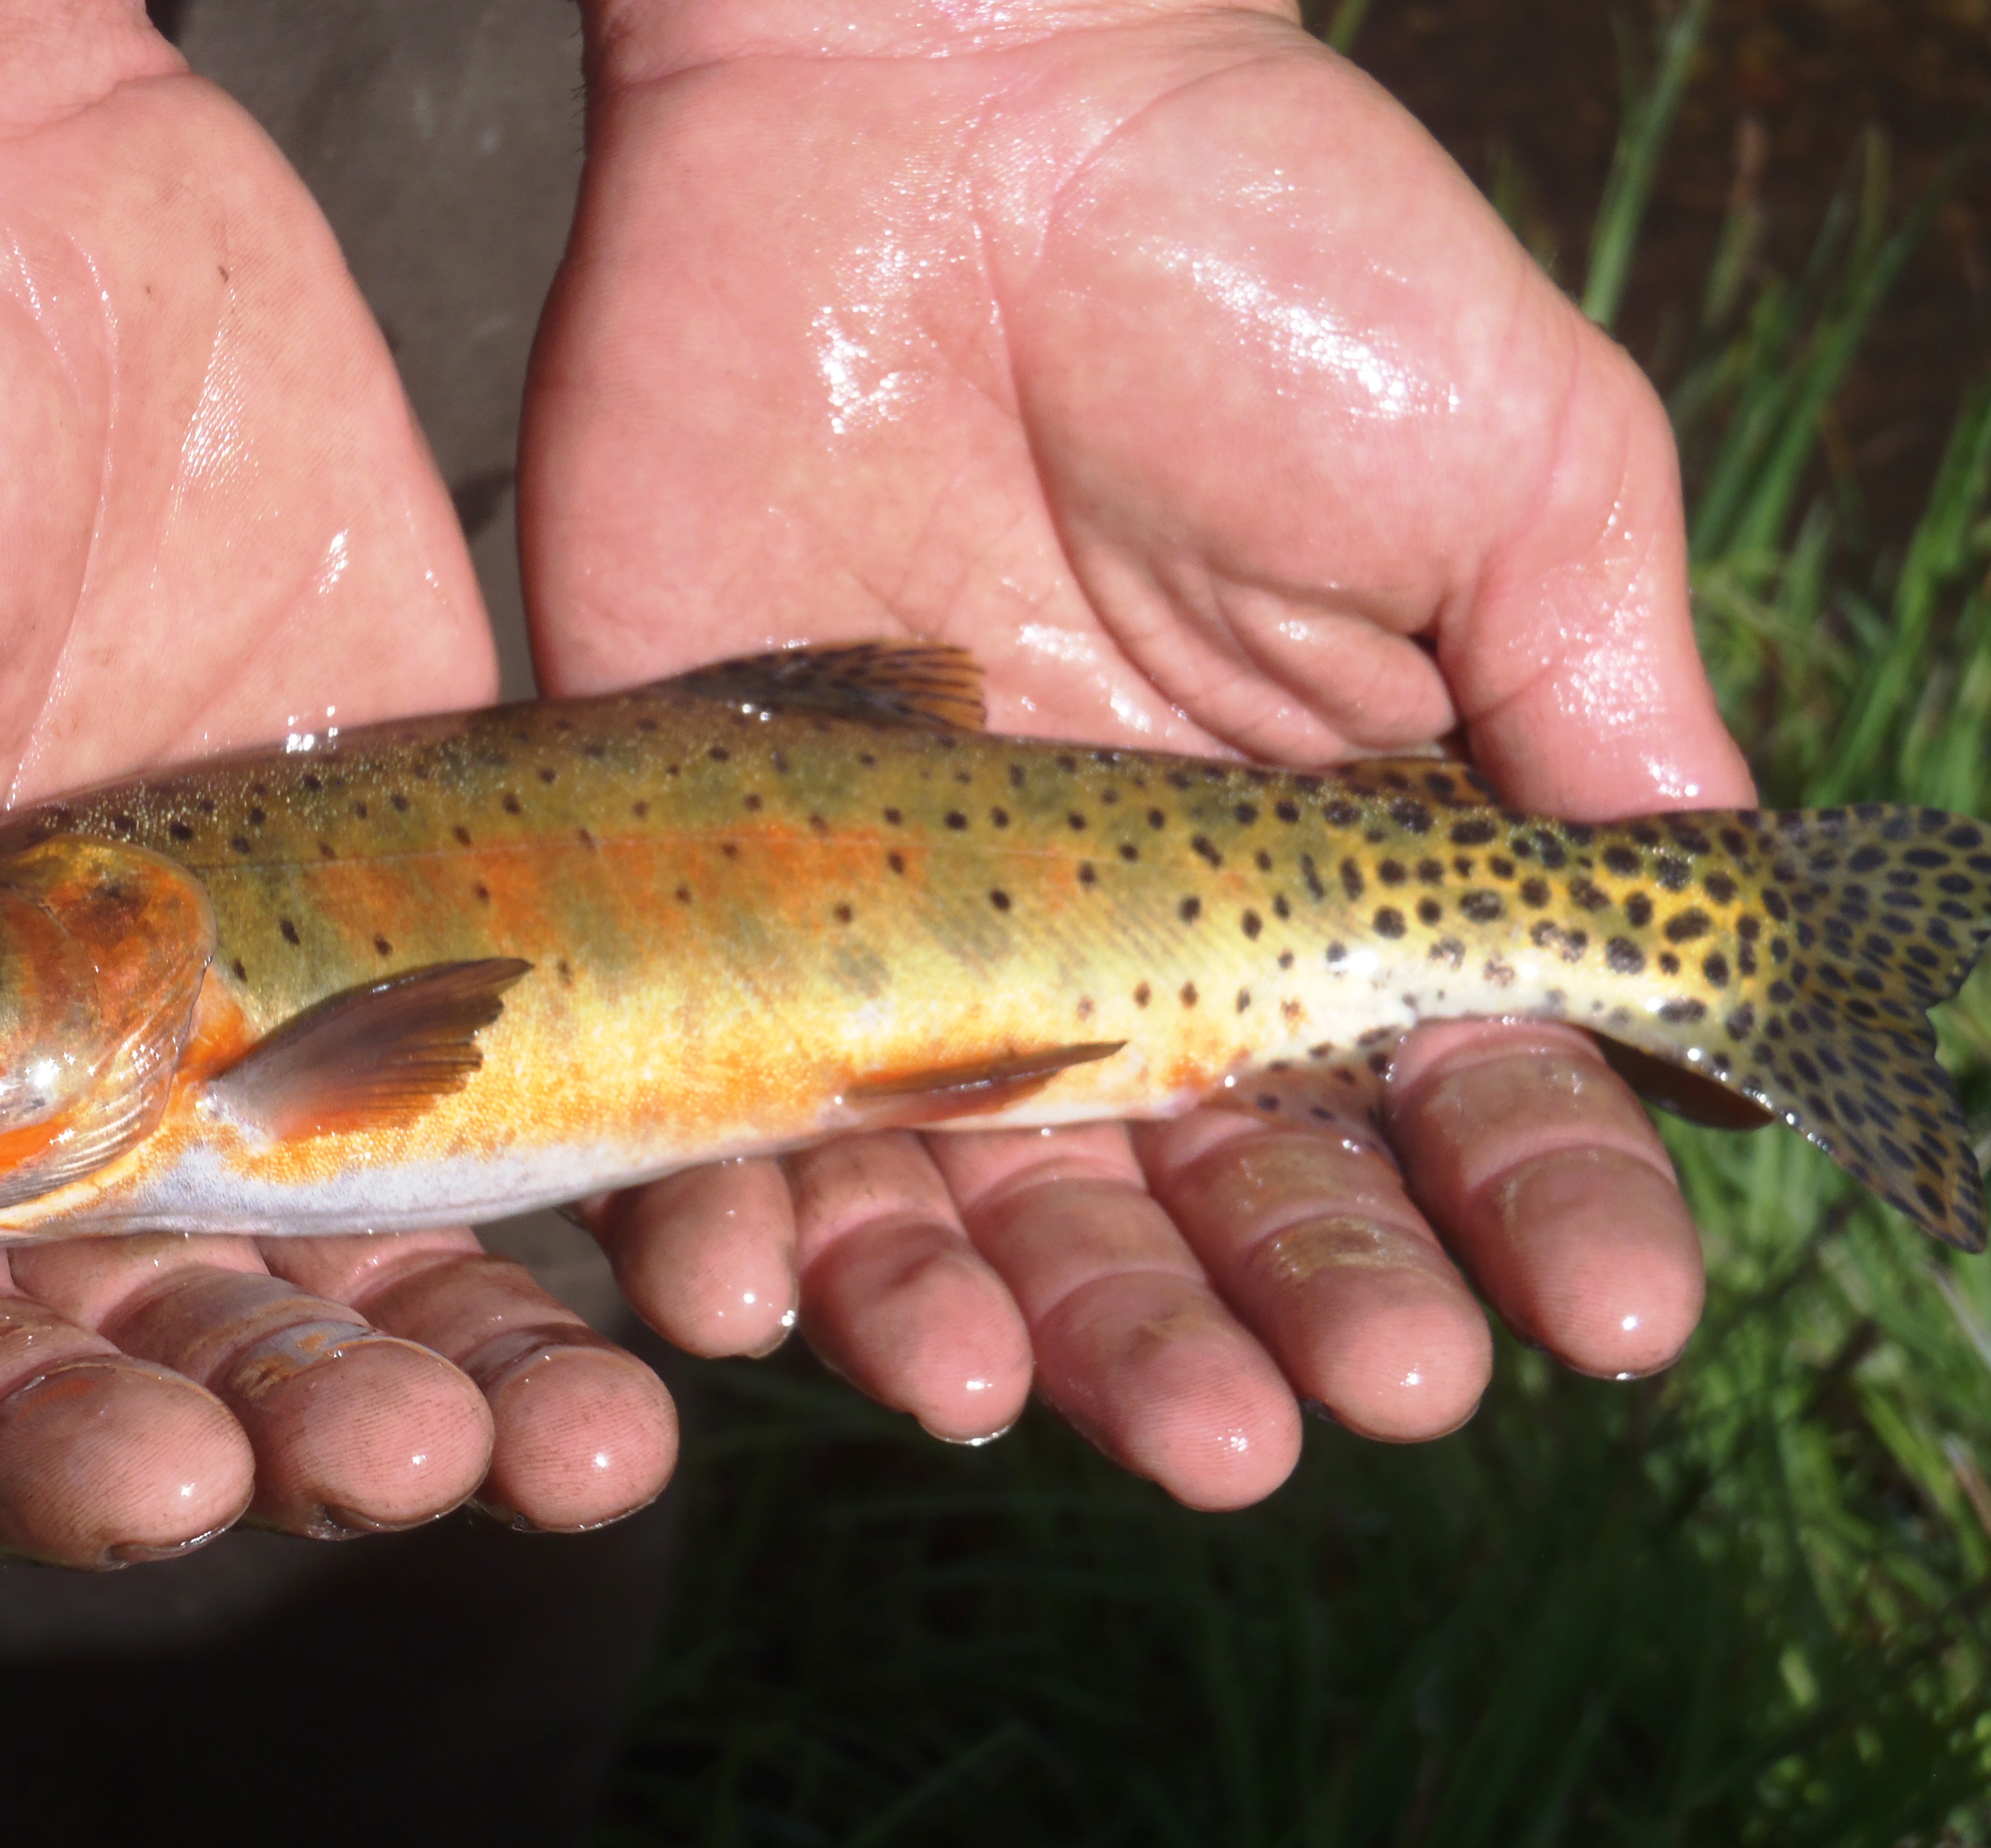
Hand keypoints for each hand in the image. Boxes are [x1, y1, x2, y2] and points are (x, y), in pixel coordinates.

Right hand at [0, 0, 671, 1555]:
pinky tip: (692, 1275)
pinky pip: (526, 1065)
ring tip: (599, 1445)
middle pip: (203, 1334)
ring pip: (385, 1244)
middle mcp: (71, 1081)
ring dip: (488, 1365)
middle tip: (432, 1466)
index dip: (53, 1447)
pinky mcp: (419, 875)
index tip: (178, 1484)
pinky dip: (606, 1182)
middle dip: (314, 1423)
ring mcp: (263, 988)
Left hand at [523, 0, 1753, 1504]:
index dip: (1536, 1210)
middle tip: (1345, 1399)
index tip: (1610, 1314)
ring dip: (1042, 1333)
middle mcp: (1130, 933)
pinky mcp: (726, 886)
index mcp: (1330, 860)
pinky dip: (755, 1233)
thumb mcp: (1515, 466)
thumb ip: (1601, 718)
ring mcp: (920, 930)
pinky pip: (727, 1116)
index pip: (1448, 1096)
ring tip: (1088, 1407)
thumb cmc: (1258, 255)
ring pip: (979, 1211)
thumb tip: (1723, 949)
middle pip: (1211, 1198)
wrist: (924, 112)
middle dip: (1285, 1316)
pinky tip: (797, 1312)